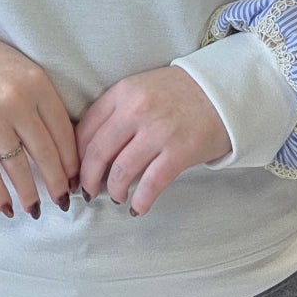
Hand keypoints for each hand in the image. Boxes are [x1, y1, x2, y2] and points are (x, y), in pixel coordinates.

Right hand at [0, 21, 79, 218]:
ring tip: (37, 210)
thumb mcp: (20, 69)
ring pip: (19, 167)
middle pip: (46, 153)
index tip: (75, 178)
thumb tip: (61, 144)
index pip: (64, 131)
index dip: (72, 161)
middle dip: (58, 184)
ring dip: (30, 195)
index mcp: (37, 82)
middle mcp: (17, 100)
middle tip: (64, 201)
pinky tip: (8, 208)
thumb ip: (40, 100)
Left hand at [76, 66, 231, 216]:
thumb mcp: (140, 89)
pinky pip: (151, 184)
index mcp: (123, 92)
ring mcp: (159, 131)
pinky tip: (137, 208)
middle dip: (88, 178)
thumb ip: (116, 111)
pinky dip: (140, 201)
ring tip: (116, 197)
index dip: (76, 155)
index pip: (86, 129)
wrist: (222, 91)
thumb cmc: (178, 93)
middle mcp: (137, 110)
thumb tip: (89, 150)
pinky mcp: (180, 151)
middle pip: (97, 153)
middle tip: (88, 191)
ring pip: (121, 171)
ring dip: (113, 191)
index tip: (75, 170)